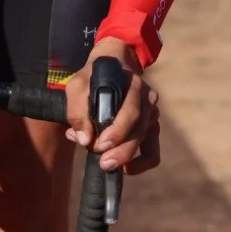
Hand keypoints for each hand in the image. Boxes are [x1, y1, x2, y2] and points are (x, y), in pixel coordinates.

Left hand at [62, 38, 160, 175]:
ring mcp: (151, 113)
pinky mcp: (150, 126)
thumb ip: (77, 110)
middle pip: (139, 130)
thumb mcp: (78, 84)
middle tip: (103, 163)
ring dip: (127, 157)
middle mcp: (146, 99)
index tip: (97, 145)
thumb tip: (84, 139)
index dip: (116, 132)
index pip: (130, 112)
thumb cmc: (93, 76)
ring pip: (145, 141)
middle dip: (121, 151)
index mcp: (132, 85)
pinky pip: (153, 151)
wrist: (113, 62)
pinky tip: (126, 168)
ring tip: (107, 164)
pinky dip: (142, 163)